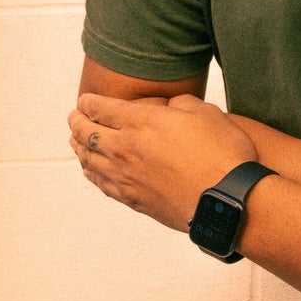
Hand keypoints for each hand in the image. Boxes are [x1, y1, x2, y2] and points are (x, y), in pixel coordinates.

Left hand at [71, 92, 258, 232]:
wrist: (226, 200)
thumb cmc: (222, 155)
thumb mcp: (207, 113)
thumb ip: (182, 104)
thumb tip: (172, 106)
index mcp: (140, 122)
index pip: (100, 108)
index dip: (88, 102)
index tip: (85, 100)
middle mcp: (124, 149)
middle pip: (86, 133)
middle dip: (76, 122)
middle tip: (74, 117)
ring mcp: (126, 177)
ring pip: (88, 159)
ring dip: (78, 147)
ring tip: (75, 141)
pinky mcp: (133, 199)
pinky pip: (101, 184)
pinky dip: (91, 173)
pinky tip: (89, 170)